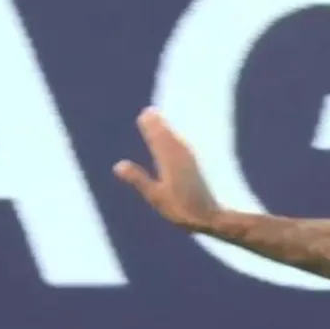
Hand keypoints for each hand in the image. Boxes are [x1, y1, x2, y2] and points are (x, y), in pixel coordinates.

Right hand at [113, 108, 219, 231]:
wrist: (211, 217)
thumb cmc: (182, 209)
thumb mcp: (156, 196)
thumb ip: (138, 179)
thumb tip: (118, 165)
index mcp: (170, 162)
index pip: (158, 139)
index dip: (151, 127)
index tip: (145, 115)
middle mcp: (182, 157)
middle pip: (167, 136)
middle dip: (158, 124)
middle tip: (150, 111)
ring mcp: (191, 162)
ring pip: (177, 141)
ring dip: (168, 130)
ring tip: (160, 121)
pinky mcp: (197, 169)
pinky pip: (185, 149)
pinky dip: (177, 141)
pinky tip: (177, 143)